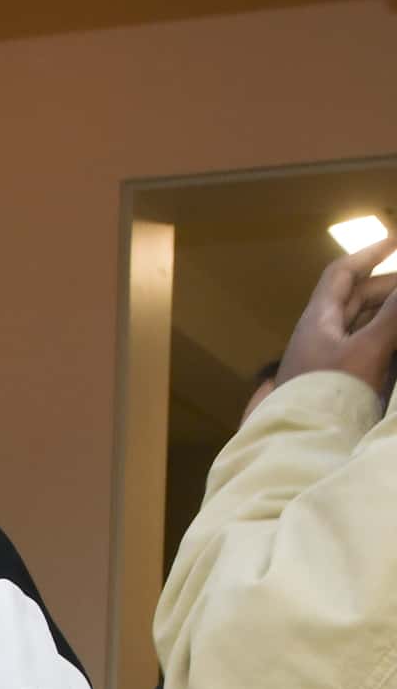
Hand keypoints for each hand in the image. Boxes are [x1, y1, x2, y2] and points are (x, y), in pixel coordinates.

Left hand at [275, 254, 396, 402]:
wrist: (300, 446)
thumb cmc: (329, 394)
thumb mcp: (368, 349)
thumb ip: (393, 315)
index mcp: (318, 320)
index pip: (341, 275)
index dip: (367, 255)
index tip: (394, 242)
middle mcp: (318, 337)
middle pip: (354, 300)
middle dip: (386, 288)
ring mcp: (323, 363)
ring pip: (358, 328)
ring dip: (384, 318)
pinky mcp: (332, 386)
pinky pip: (360, 354)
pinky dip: (381, 345)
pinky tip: (394, 351)